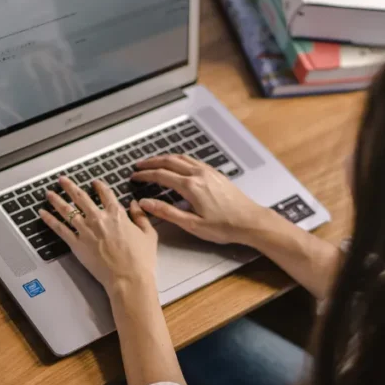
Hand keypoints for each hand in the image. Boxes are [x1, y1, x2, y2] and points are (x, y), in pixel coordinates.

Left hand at [39, 176, 158, 293]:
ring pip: (67, 210)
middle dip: (69, 187)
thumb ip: (140, 216)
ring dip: (56, 200)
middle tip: (62, 180)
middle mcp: (99, 219)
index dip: (99, 186)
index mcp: (117, 215)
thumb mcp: (148, 234)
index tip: (94, 182)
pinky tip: (43, 213)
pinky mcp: (77, 244)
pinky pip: (60, 229)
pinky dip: (50, 219)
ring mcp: (86, 231)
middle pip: (81, 197)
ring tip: (49, 193)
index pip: (105, 194)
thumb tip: (135, 204)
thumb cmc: (140, 260)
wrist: (128, 278)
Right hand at [132, 154, 272, 245]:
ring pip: (181, 158)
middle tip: (138, 165)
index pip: (161, 175)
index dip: (145, 175)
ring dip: (165, 158)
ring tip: (154, 162)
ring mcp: (208, 171)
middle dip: (152, 162)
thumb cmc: (224, 226)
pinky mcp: (215, 173)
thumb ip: (167, 212)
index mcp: (190, 186)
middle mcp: (198, 174)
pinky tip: (177, 165)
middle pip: (169, 161)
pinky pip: (192, 160)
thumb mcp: (192, 225)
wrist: (250, 221)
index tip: (134, 176)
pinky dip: (179, 159)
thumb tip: (145, 204)